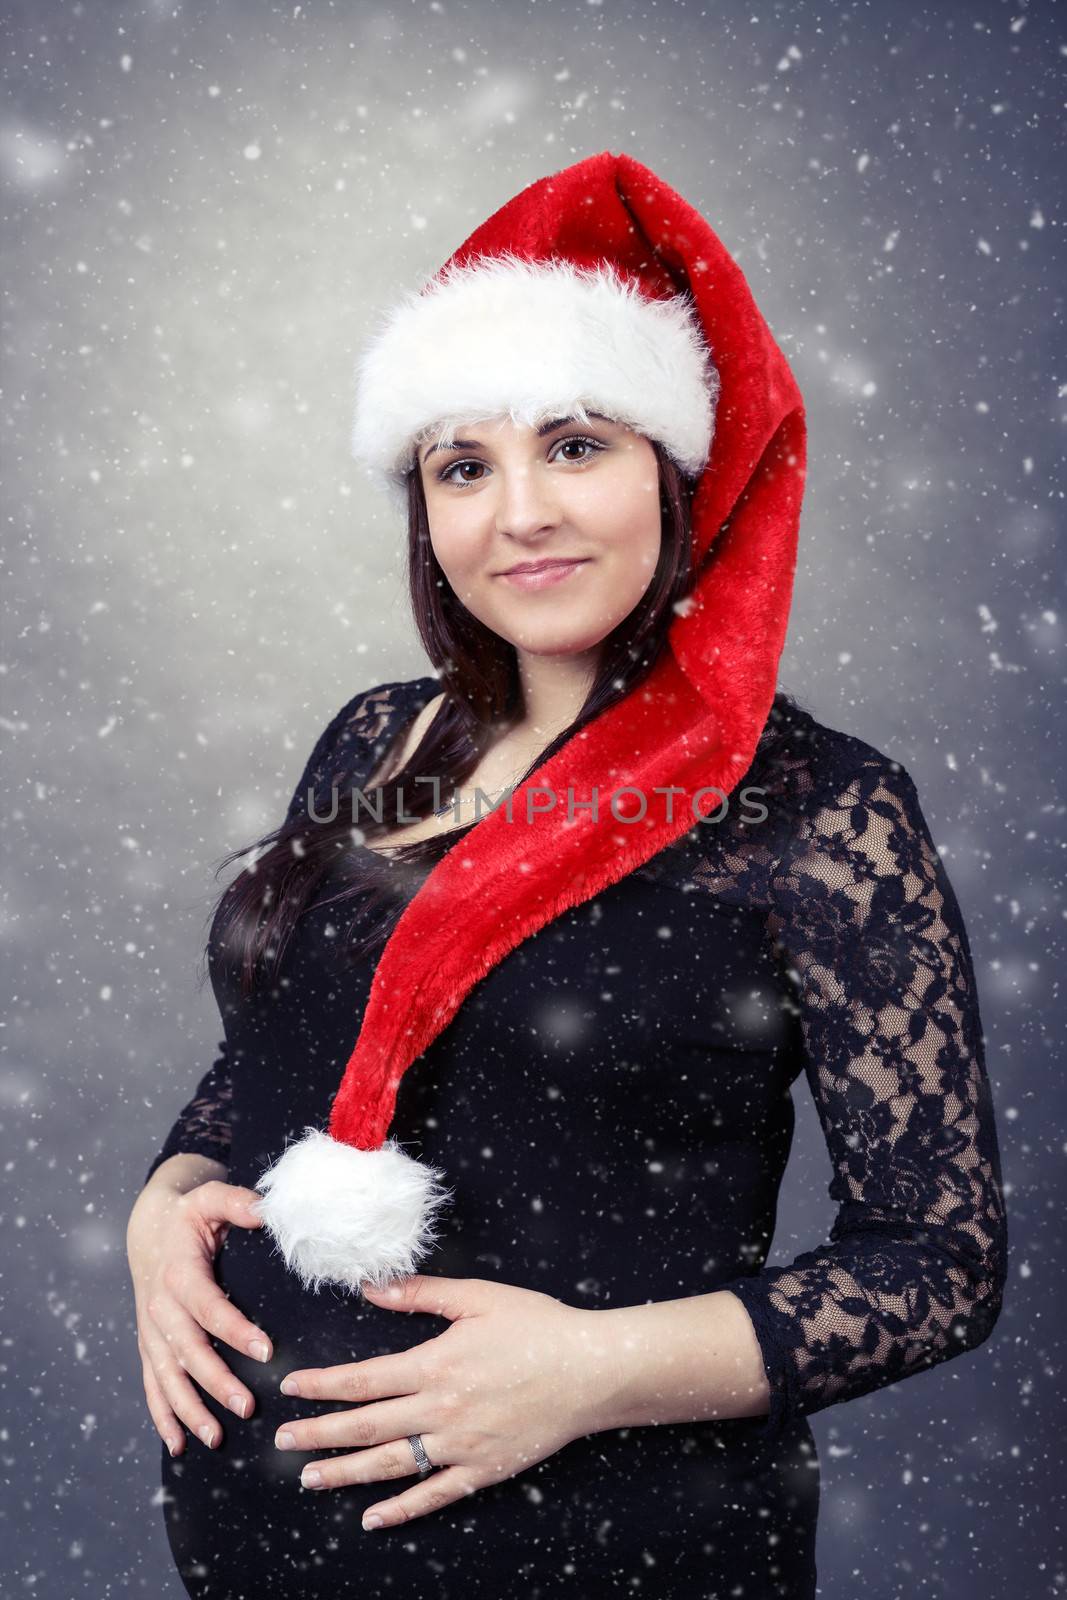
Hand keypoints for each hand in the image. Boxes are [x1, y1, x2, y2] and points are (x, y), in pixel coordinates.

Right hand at [127, 1177, 273, 1456]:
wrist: (149, 1229)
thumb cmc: (189, 1215)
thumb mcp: (210, 1198)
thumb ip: (238, 1203)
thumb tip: (268, 1210)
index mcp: (179, 1273)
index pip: (208, 1307)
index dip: (235, 1330)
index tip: (266, 1351)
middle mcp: (160, 1307)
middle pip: (187, 1351)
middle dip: (215, 1382)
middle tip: (248, 1406)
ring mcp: (151, 1331)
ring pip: (166, 1377)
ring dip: (189, 1409)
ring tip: (216, 1437)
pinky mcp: (149, 1345)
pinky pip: (151, 1386)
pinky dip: (162, 1417)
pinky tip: (180, 1445)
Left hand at [274, 1274, 605, 1529]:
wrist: (590, 1371)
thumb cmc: (537, 1326)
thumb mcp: (478, 1297)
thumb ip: (422, 1294)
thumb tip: (372, 1288)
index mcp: (435, 1364)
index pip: (364, 1379)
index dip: (323, 1385)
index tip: (290, 1388)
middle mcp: (440, 1410)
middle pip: (366, 1426)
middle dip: (319, 1434)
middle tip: (283, 1442)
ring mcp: (461, 1445)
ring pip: (391, 1465)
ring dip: (346, 1474)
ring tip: (310, 1479)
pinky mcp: (483, 1470)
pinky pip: (433, 1495)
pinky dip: (400, 1510)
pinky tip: (372, 1518)